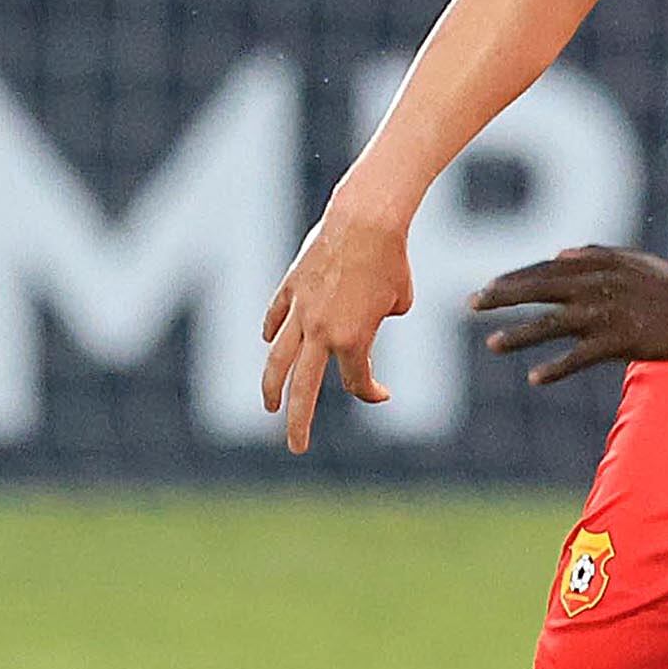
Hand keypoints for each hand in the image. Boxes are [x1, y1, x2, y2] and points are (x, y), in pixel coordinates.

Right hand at [260, 202, 409, 453]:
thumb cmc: (392, 260)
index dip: (372, 392)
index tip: (384, 392)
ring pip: (278, 357)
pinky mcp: (290, 286)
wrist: (366, 221)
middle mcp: (321, 332)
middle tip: (297, 447)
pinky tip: (267, 340)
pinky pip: (275, 315)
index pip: (357, 382)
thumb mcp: (399, 300)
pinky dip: (271, 329)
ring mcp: (300, 310)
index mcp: (353, 341)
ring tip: (269, 405)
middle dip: (298, 422)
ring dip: (271, 385)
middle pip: (303, 388)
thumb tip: (364, 320)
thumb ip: (379, 320)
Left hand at [472, 245, 667, 383]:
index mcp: (597, 266)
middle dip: (501, 297)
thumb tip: (559, 254)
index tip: (487, 288)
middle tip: (471, 304)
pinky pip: (579, 356)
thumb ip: (595, 254)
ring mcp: (605, 315)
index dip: (513, 278)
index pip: (544, 270)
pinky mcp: (619, 341)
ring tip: (492, 344)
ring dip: (519, 335)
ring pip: (551, 324)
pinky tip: (535, 378)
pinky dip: (556, 367)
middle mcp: (595, 287)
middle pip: (538, 290)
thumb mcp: (632, 259)